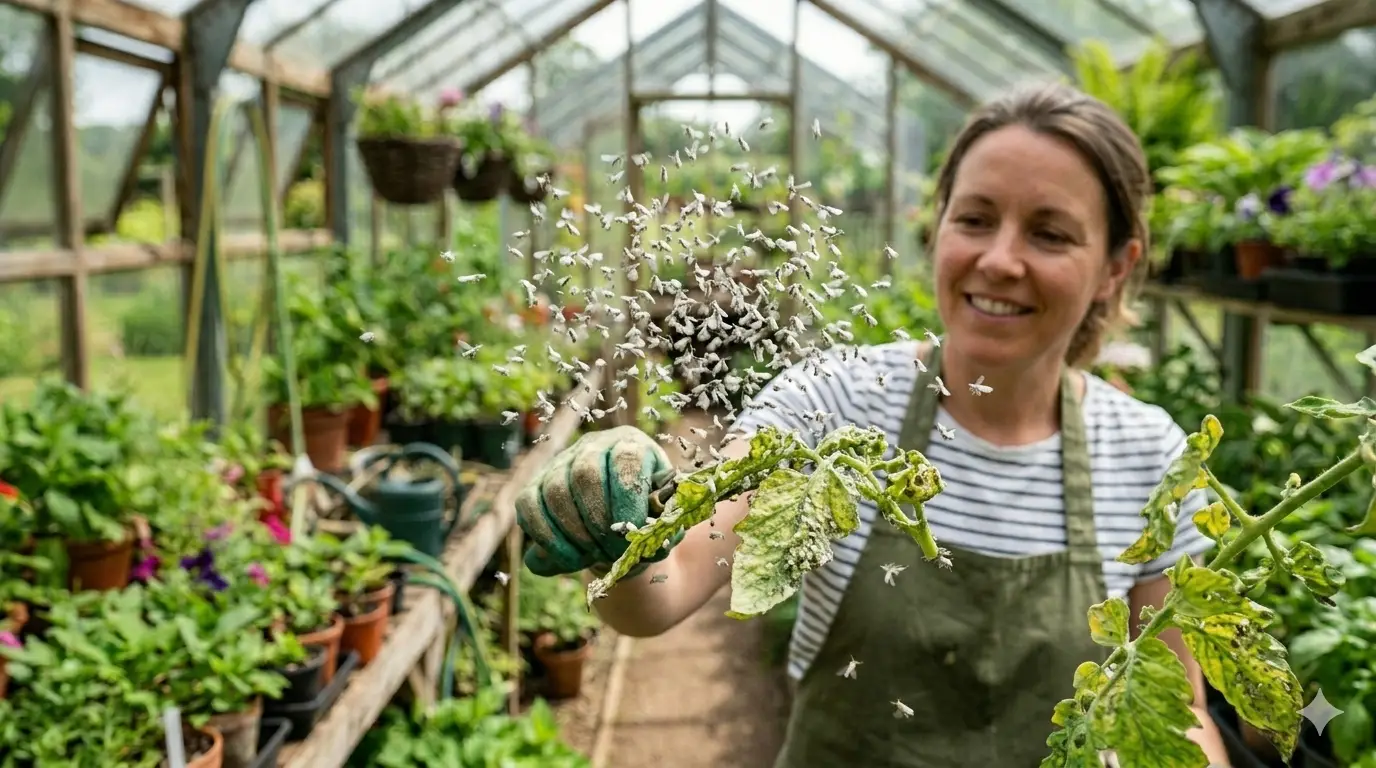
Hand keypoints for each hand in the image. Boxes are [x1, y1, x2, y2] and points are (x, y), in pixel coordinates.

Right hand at [515, 426, 679, 576]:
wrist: (620, 527)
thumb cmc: (646, 519)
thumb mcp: (663, 518)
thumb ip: (663, 526)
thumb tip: (652, 543)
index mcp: (631, 445)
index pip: (625, 460)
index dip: (628, 499)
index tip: (633, 533)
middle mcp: (592, 447)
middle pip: (585, 475)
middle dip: (598, 521)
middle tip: (612, 552)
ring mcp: (559, 465)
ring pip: (555, 492)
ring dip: (574, 535)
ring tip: (593, 558)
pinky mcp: (534, 487)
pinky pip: (529, 509)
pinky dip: (548, 540)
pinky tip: (570, 560)